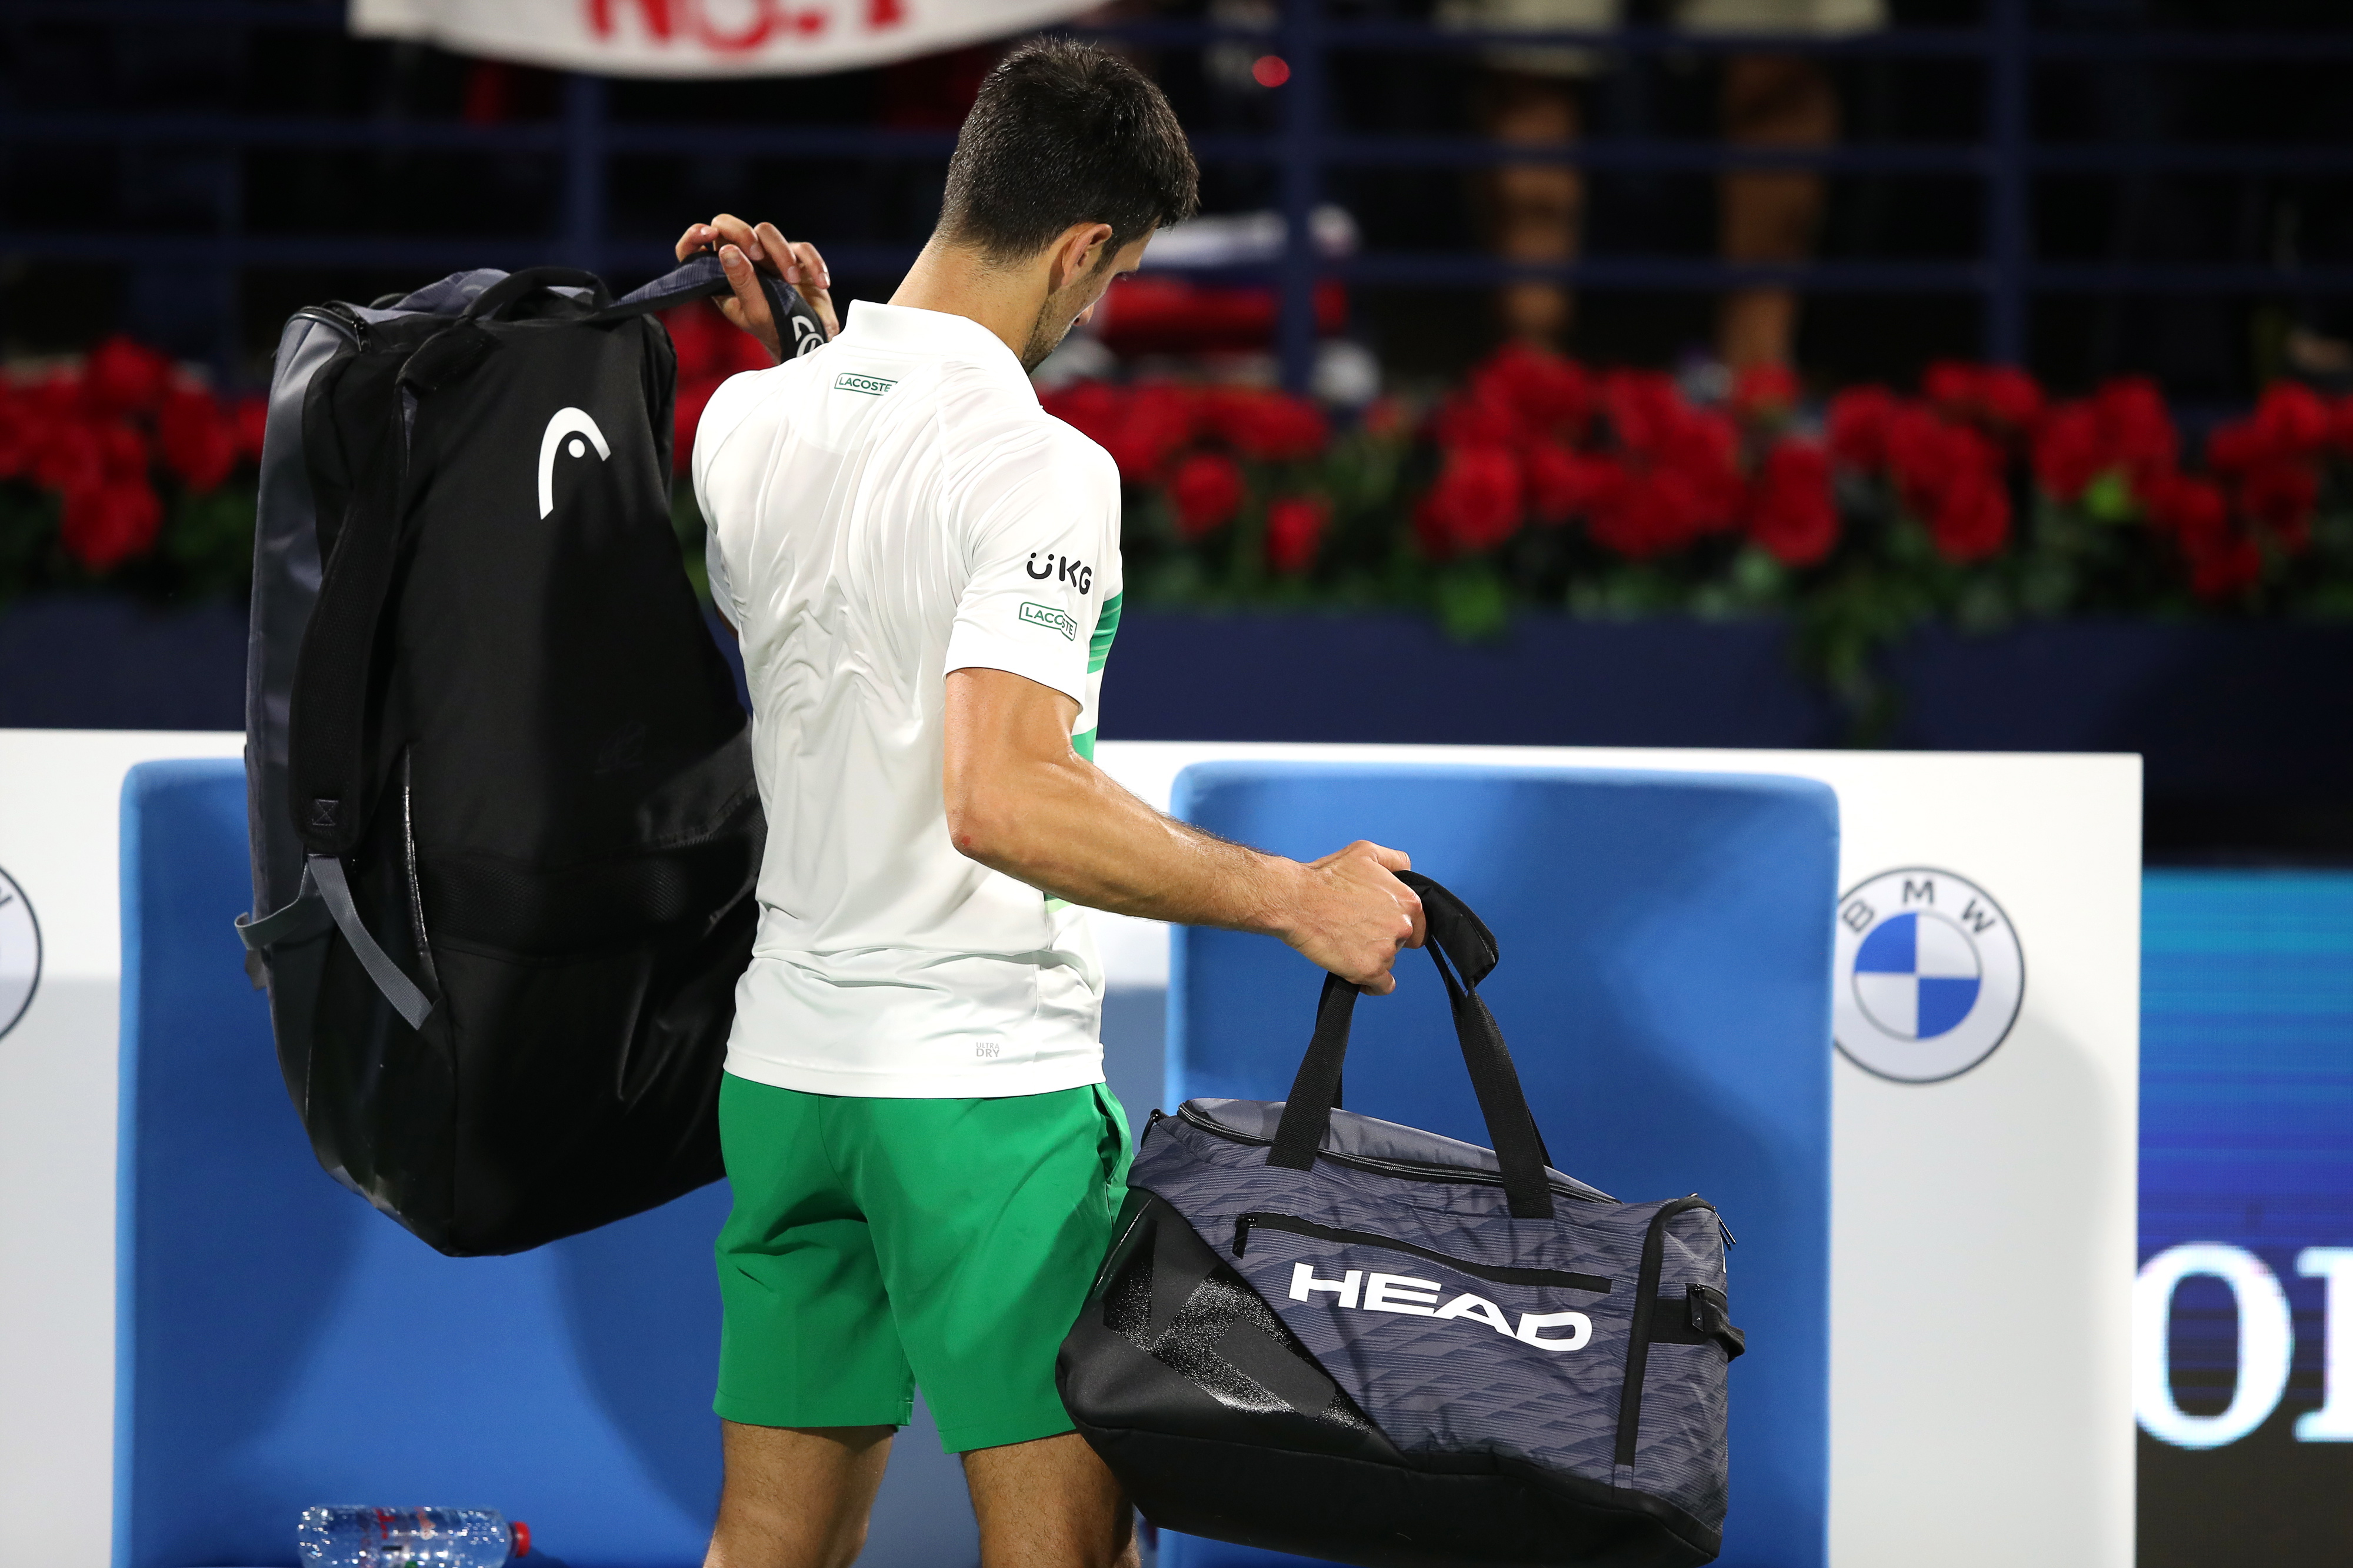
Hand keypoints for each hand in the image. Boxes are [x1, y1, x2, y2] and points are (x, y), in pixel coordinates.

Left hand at [673, 213, 836, 362]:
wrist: (811, 340)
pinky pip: (802, 247)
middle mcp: (741, 261)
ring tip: (792, 282)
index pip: (695, 248)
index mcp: (721, 276)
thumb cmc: (777, 329)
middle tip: (756, 255)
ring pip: (766, 231)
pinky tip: (821, 284)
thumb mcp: (755, 310)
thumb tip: (727, 250)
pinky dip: (813, 263)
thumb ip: (742, 281)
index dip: (695, 235)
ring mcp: (768, 257)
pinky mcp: (795, 257)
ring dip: (781, 253)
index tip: (708, 234)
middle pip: (729, 225)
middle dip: (742, 233)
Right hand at [1279, 841, 1423, 994]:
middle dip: (1383, 938)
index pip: (1417, 922)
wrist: (1296, 901)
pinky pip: (1382, 986)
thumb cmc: (1326, 877)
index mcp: (1407, 901)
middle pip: (1402, 943)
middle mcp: (1402, 926)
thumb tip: (1406, 870)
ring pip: (1388, 962)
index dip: (1397, 922)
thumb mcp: (1366, 851)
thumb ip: (1395, 860)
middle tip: (1357, 928)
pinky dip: (1372, 984)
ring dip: (1372, 957)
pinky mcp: (1369, 971)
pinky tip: (1358, 972)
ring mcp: (1386, 950)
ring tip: (1347, 943)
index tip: (1380, 922)